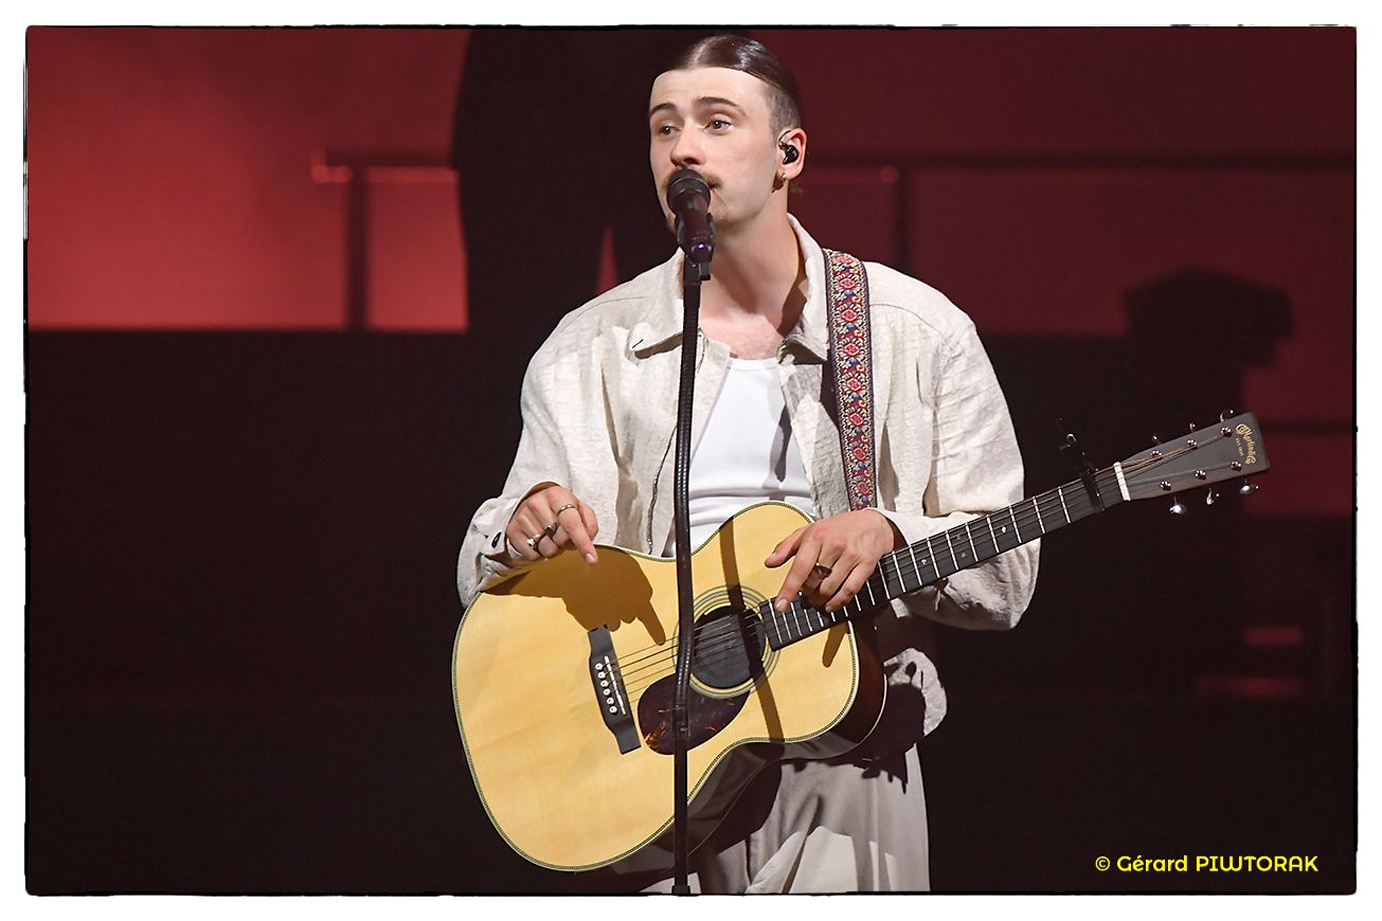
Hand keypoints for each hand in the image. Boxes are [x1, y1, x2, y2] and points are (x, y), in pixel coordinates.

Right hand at [506, 485, 599, 564]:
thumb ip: (589, 524)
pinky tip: (538, 541)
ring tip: (549, 536)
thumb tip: (588, 541)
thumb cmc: (560, 509)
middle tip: (561, 534)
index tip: (592, 560)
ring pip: (547, 550)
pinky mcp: (512, 530)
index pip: (572, 524)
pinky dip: (539, 554)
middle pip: (561, 540)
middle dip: (566, 543)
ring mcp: (522, 517)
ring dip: (553, 549)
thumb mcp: (579, 509)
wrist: (532, 503)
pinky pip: (533, 556)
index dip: (583, 543)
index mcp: (557, 495)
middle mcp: (537, 503)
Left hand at [764, 510, 899, 612]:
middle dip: (807, 593)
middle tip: (806, 594)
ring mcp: (851, 555)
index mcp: (816, 536)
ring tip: (817, 599)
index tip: (781, 605)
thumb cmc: (838, 528)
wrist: (873, 523)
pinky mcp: (866, 564)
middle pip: (814, 581)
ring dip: (821, 600)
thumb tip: (769, 562)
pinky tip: (831, 604)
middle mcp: (834, 545)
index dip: (789, 589)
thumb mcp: (809, 531)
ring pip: (830, 588)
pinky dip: (838, 602)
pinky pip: (850, 590)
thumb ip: (787, 547)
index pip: (799, 567)